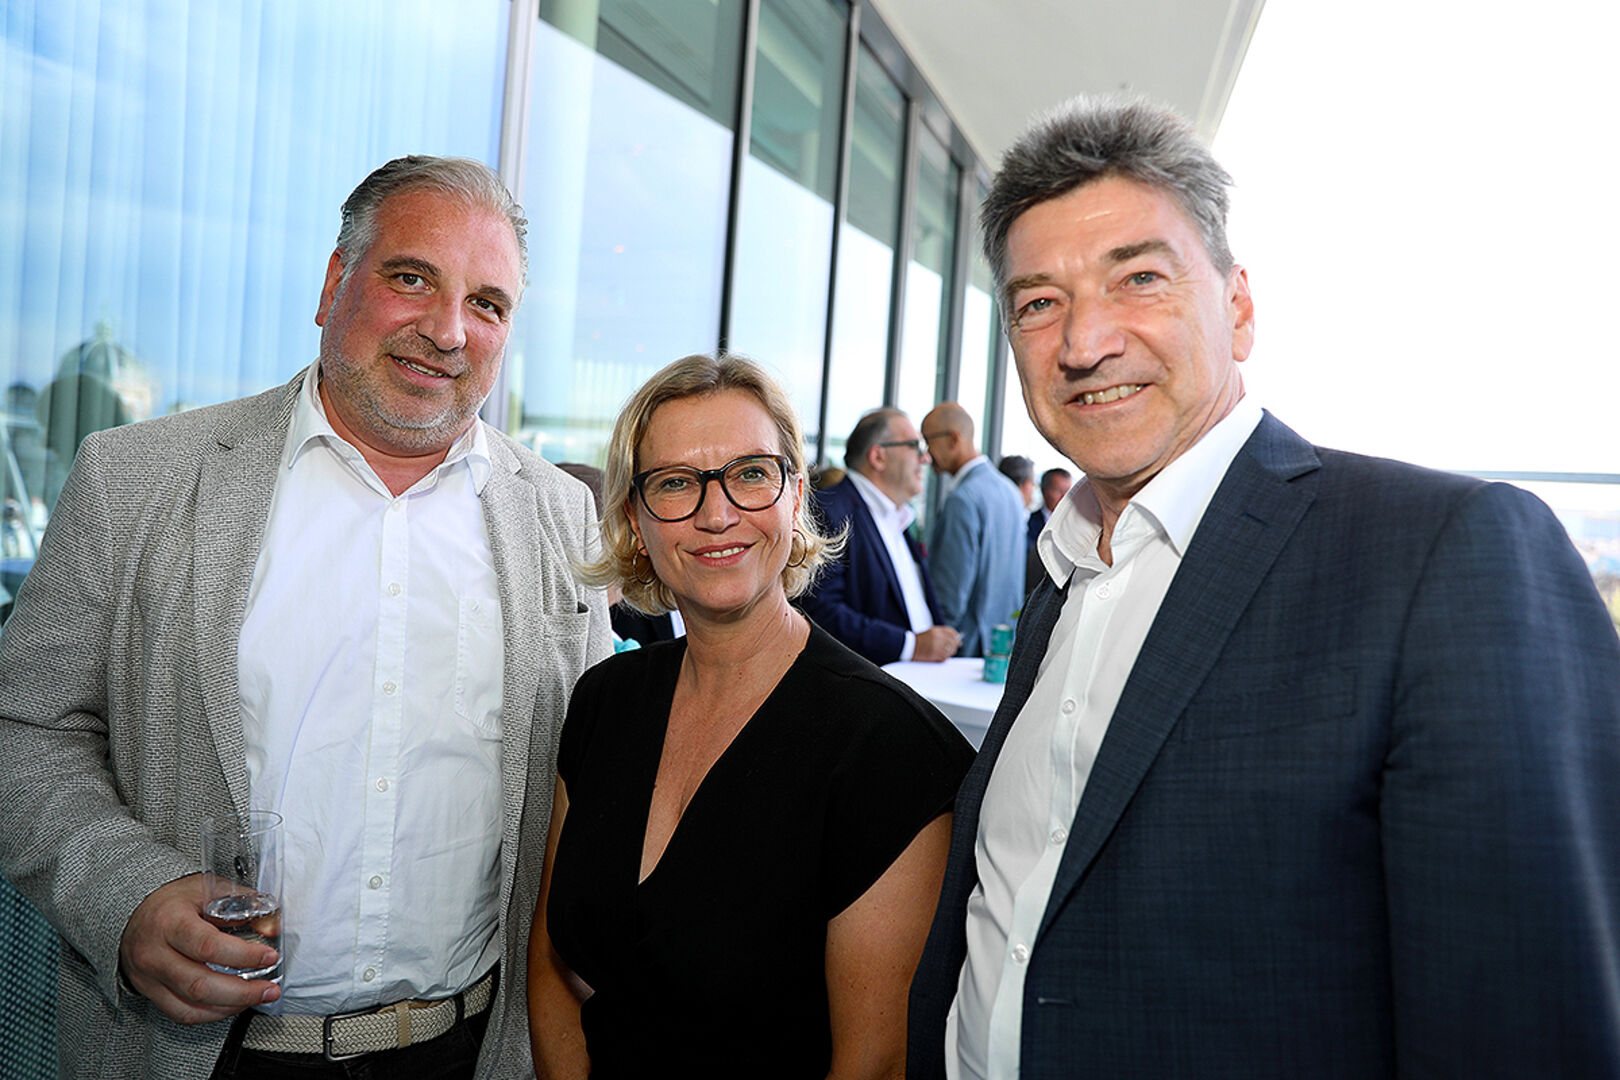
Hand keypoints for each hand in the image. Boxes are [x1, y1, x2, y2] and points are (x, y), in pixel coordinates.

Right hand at [118, 874, 281, 1024]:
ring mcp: (148, 977)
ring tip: (257, 997)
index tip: (270, 956)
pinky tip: (232, 1005)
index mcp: (169, 921)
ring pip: (190, 1006)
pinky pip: (180, 1014)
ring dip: (230, 1006)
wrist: (133, 912)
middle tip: (270, 988)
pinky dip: (210, 1015)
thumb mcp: (208, 889)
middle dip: (242, 991)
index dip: (243, 956)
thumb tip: (272, 926)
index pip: (208, 946)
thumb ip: (243, 904)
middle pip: (200, 984)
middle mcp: (154, 953)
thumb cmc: (175, 900)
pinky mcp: (148, 992)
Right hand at [913, 625, 961, 661]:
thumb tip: (956, 641)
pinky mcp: (934, 654)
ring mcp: (936, 646)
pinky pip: (944, 657)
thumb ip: (942, 635)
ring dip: (949, 653)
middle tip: (953, 649)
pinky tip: (939, 657)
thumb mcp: (930, 633)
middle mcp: (938, 637)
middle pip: (953, 642)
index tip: (958, 640)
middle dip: (954, 646)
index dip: (956, 636)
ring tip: (945, 653)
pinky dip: (944, 658)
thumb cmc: (919, 640)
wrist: (908, 646)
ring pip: (950, 651)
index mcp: (936, 631)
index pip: (951, 632)